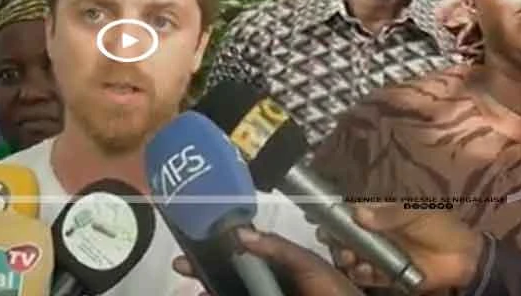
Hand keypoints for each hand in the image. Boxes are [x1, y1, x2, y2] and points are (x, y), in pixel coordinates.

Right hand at [172, 228, 362, 295]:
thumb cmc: (336, 293)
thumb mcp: (308, 263)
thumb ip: (276, 247)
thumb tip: (241, 232)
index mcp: (281, 267)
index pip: (243, 254)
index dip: (219, 248)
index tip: (198, 244)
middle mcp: (270, 285)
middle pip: (231, 276)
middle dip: (206, 271)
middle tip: (183, 266)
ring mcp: (265, 295)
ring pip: (231, 290)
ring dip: (210, 286)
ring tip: (192, 287)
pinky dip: (217, 294)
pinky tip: (203, 295)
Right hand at [318, 204, 482, 291]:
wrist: (464, 257)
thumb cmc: (440, 227)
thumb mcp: (417, 213)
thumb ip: (389, 214)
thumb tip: (359, 213)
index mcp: (379, 215)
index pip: (349, 212)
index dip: (332, 214)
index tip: (315, 217)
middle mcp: (374, 234)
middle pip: (344, 236)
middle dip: (334, 239)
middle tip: (333, 241)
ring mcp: (378, 255)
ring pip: (350, 257)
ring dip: (345, 258)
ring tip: (350, 258)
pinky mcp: (385, 274)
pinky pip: (365, 275)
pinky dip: (361, 274)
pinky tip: (365, 271)